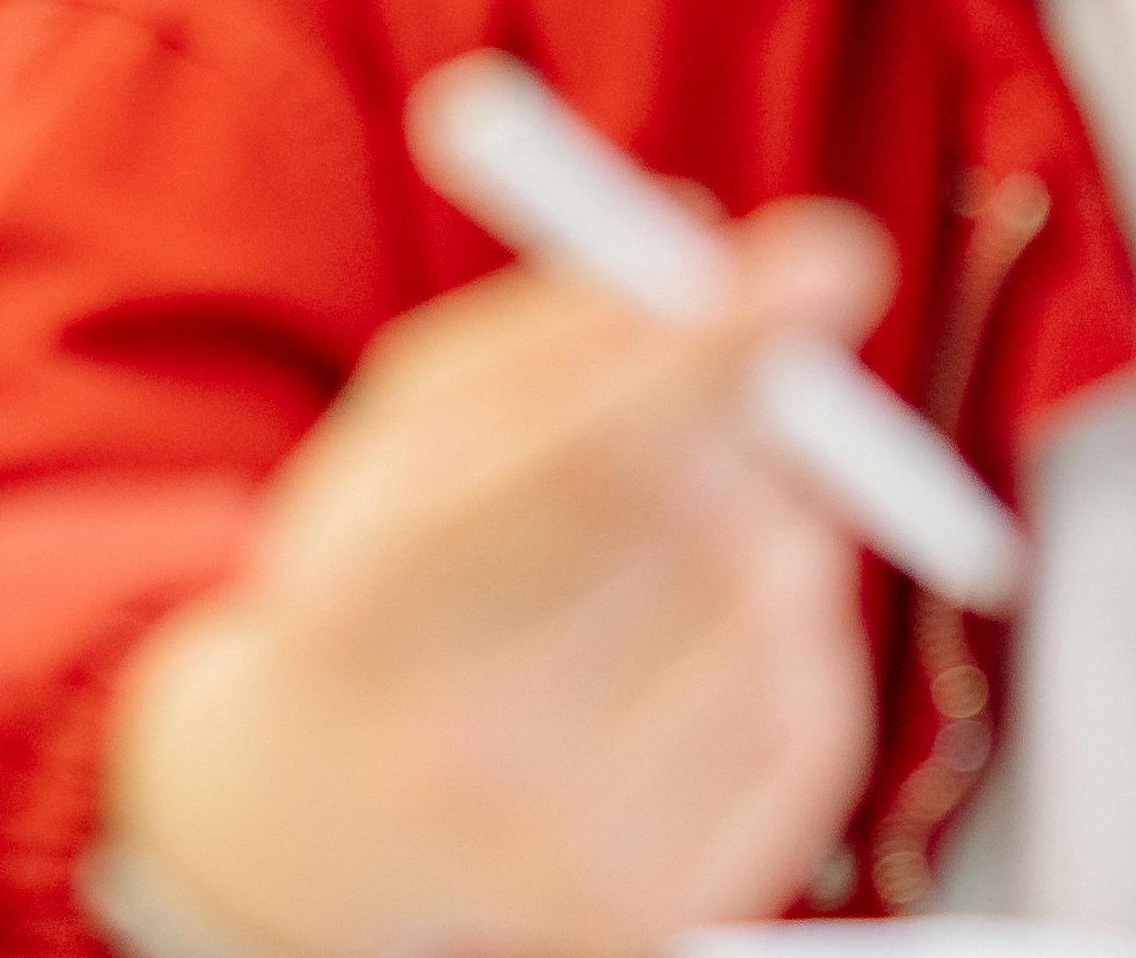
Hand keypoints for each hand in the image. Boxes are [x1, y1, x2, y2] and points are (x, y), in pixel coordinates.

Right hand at [103, 205, 892, 957]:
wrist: (309, 831)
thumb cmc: (377, 590)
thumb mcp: (402, 438)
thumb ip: (548, 332)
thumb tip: (720, 245)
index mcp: (371, 610)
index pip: (585, 462)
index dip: (718, 353)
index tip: (826, 259)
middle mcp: (471, 752)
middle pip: (701, 535)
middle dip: (766, 412)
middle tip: (782, 343)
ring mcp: (573, 856)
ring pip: (776, 616)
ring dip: (773, 523)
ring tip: (676, 536)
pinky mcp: (660, 920)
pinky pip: (810, 723)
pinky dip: (787, 641)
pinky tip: (694, 641)